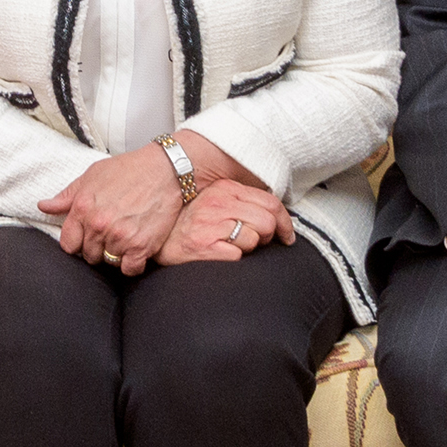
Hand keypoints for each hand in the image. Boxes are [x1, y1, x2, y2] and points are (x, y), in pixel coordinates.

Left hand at [41, 146, 181, 273]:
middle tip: (110, 234)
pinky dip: (133, 263)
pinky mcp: (141, 246)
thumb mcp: (92, 176)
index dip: (77, 241)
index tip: (87, 237)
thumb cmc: (129, 169)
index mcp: (82, 208)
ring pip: (109, 262)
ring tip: (125, 236)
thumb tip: (44, 206)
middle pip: (88, 255)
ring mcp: (120, 237)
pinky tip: (136, 248)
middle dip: (97, 247)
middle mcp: (98, 225)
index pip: (68, 244)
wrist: (166, 169)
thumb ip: (67, 195)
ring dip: (116, 253)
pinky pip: (129, 269)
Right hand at [158, 179, 292, 264]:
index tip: (287, 235)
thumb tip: (276, 215)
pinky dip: (234, 258)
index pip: (270, 202)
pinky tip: (220, 253)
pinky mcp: (205, 245)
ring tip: (231, 245)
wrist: (160, 241)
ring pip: (254, 238)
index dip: (285, 222)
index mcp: (225, 189)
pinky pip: (239, 255)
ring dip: (249, 247)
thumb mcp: (216, 203)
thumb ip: (242, 203)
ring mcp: (211, 224)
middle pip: (267, 221)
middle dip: (268, 236)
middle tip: (258, 242)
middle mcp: (218, 203)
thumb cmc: (190, 225)